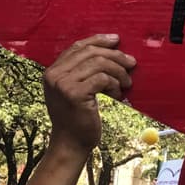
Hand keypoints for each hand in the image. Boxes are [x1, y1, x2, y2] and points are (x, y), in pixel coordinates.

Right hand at [44, 34, 136, 153]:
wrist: (71, 144)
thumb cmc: (77, 117)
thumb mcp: (75, 90)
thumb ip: (82, 71)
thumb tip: (111, 49)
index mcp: (52, 71)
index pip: (78, 46)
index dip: (98, 40)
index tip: (117, 40)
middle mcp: (54, 75)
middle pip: (90, 53)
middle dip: (115, 55)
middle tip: (131, 63)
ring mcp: (62, 84)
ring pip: (99, 64)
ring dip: (118, 72)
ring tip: (127, 83)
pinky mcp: (74, 93)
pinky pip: (102, 78)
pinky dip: (115, 84)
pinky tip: (118, 94)